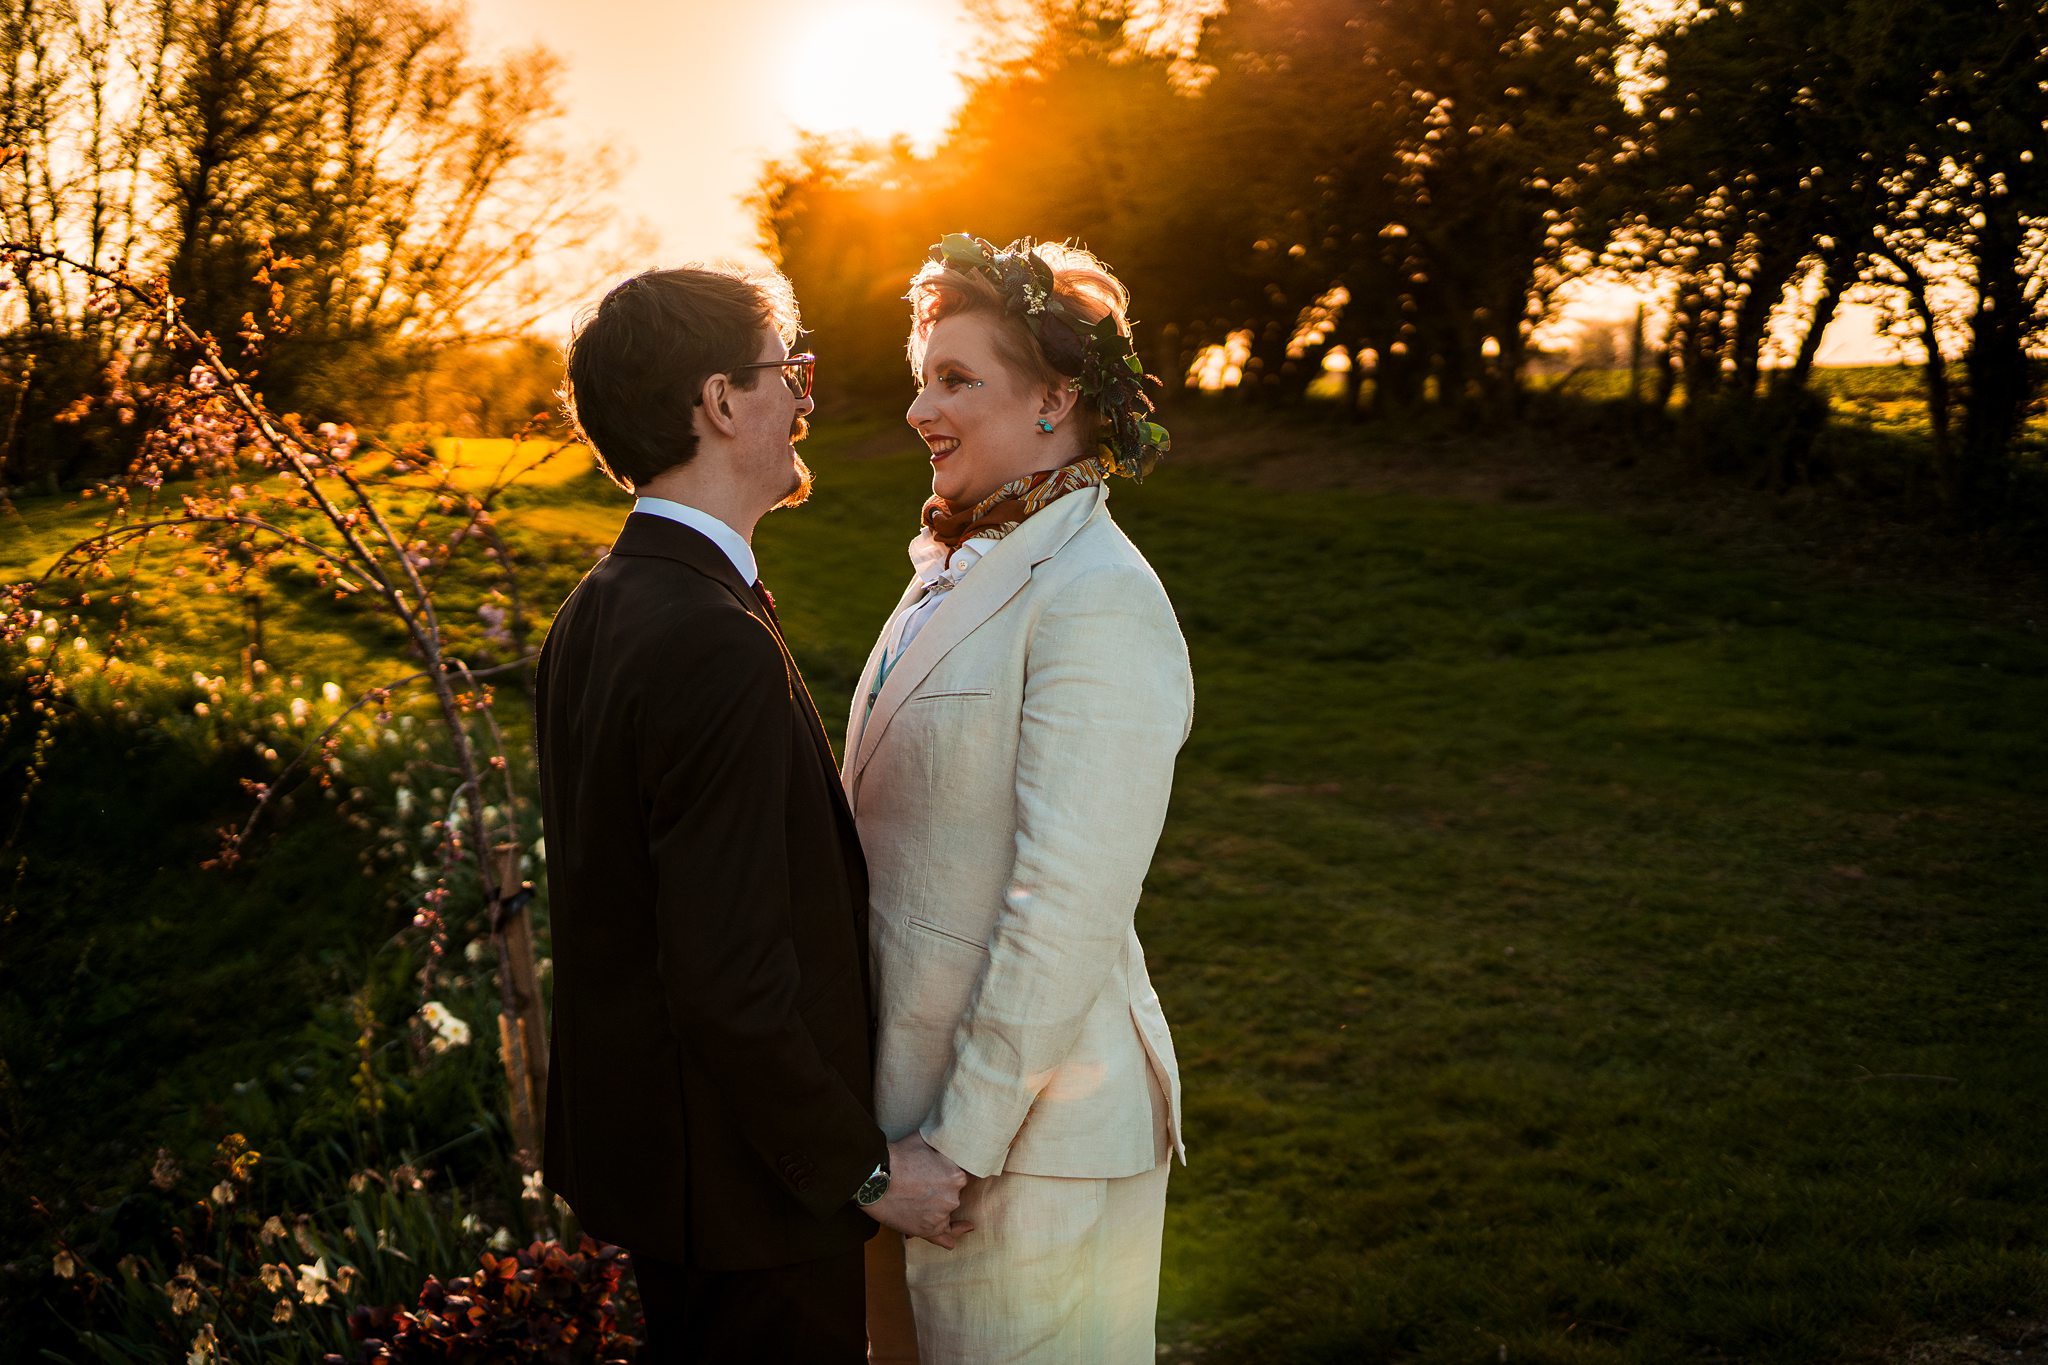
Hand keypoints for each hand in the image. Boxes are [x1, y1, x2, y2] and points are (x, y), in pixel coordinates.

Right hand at [861, 1133, 973, 1248]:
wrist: (873, 1178)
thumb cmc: (898, 1156)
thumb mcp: (924, 1140)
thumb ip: (941, 1144)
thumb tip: (948, 1139)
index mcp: (956, 1176)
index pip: (961, 1177)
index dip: (948, 1174)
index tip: (939, 1173)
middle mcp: (952, 1198)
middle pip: (953, 1195)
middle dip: (941, 1190)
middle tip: (922, 1183)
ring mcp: (940, 1216)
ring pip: (946, 1213)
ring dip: (938, 1209)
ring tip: (921, 1202)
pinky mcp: (926, 1231)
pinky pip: (944, 1238)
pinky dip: (950, 1237)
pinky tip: (956, 1238)